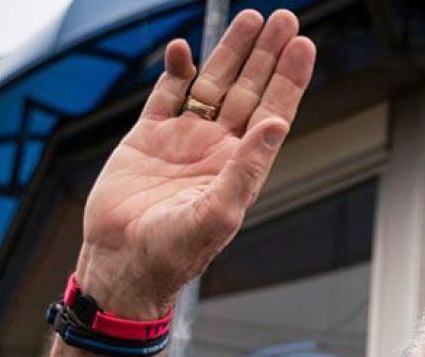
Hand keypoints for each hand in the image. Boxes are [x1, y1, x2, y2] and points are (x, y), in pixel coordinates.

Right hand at [76, 9, 315, 317]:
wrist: (121, 264)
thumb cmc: (172, 253)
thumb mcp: (217, 214)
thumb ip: (246, 168)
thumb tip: (277, 125)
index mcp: (239, 167)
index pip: (272, 112)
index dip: (288, 78)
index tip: (303, 44)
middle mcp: (215, 150)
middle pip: (248, 90)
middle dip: (267, 55)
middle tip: (285, 18)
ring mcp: (182, 141)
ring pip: (211, 85)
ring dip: (231, 54)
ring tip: (251, 20)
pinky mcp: (147, 139)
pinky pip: (166, 95)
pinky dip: (176, 71)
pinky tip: (186, 50)